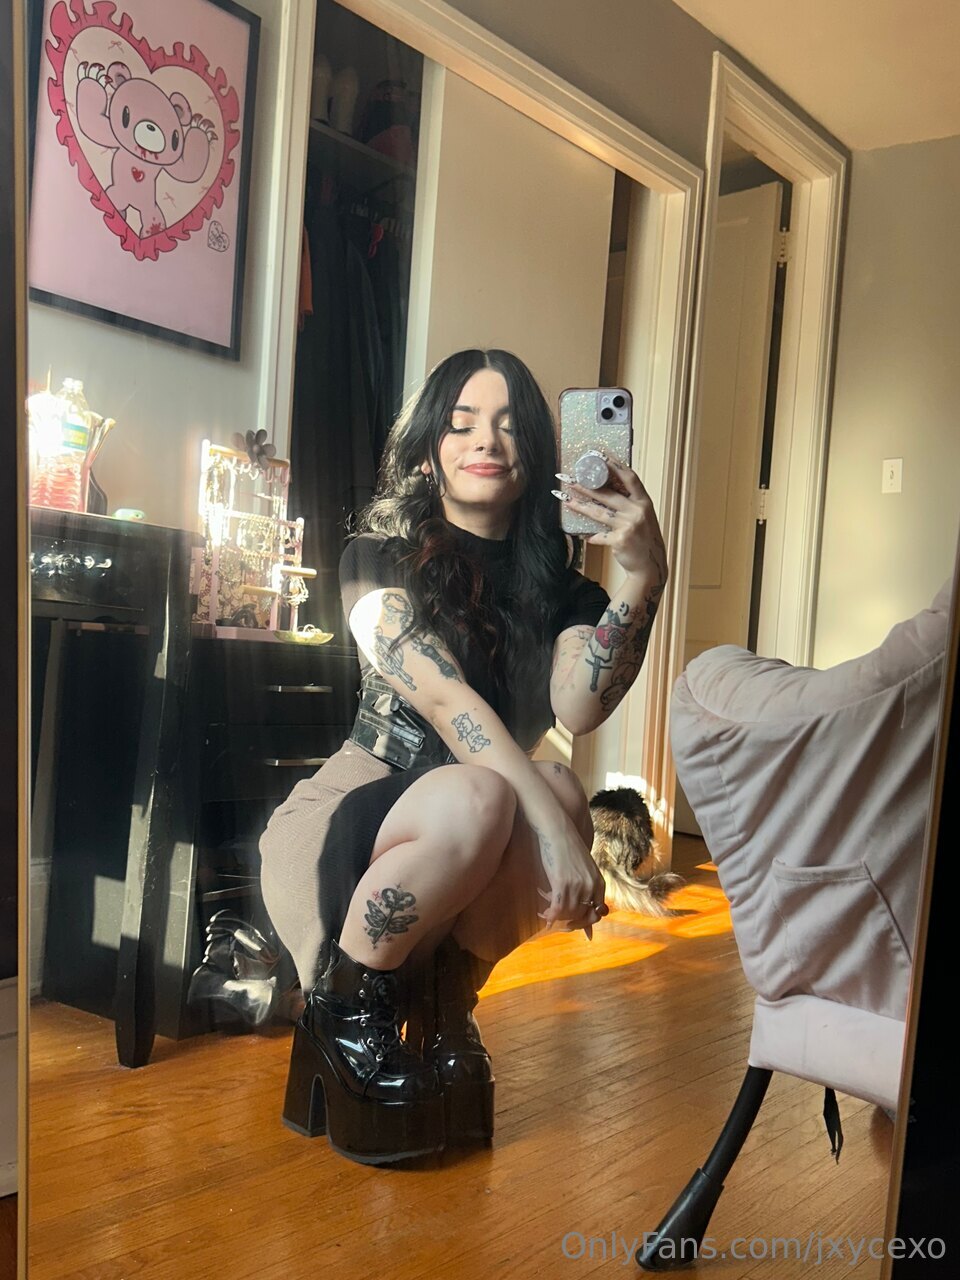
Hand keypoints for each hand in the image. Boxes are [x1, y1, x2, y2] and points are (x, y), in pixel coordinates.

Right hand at [534, 816, 608, 939]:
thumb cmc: (568, 849)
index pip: (596, 913)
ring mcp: (577, 885)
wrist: (558, 831)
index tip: (572, 925)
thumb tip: (588, 917)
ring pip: (567, 913)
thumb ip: (587, 888)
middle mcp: (590, 886)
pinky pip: (557, 908)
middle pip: (580, 915)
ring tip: (545, 911)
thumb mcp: (584, 869)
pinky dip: (550, 915)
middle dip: (566, 920)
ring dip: (555, 916)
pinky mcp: (561, 883)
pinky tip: (544, 915)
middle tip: (554, 917)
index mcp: (599, 883)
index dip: (584, 922)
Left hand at [557, 457, 667, 583]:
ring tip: (564, 499)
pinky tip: (581, 534)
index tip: (599, 456)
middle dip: (585, 485)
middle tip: (568, 478)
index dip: (614, 465)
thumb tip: (605, 490)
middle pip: (607, 494)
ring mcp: (629, 525)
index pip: (629, 478)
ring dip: (579, 505)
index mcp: (644, 502)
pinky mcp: (620, 540)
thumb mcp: (642, 517)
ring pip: (598, 512)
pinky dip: (589, 536)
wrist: (650, 566)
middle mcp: (637, 511)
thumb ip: (629, 504)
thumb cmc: (644, 540)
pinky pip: (598, 535)